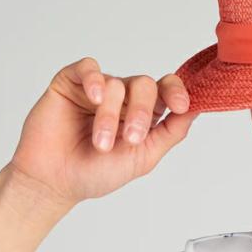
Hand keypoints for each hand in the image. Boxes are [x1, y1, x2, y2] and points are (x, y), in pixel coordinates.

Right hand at [6, 56, 199, 206]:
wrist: (55, 183)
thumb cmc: (97, 173)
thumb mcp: (144, 157)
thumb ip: (172, 132)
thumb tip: (196, 110)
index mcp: (145, 113)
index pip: (168, 89)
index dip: (177, 92)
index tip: (181, 106)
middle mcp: (124, 98)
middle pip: (145, 85)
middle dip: (142, 112)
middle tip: (131, 139)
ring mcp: (98, 89)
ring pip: (117, 84)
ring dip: (110, 117)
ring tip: (100, 144)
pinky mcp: (70, 83)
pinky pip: (88, 68)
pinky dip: (94, 80)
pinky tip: (95, 97)